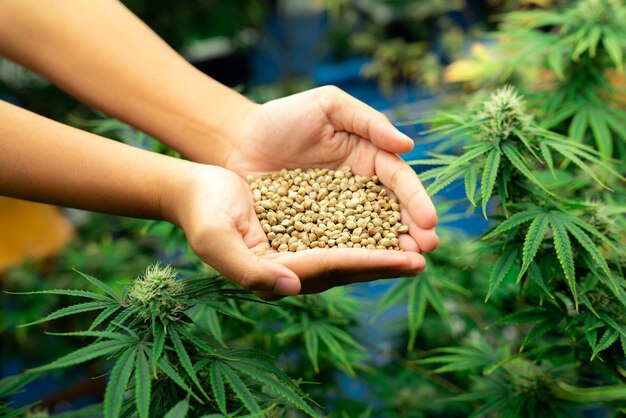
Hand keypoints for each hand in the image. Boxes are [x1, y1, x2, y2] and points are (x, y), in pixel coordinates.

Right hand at [169, 165, 425, 296]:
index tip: (405, 259)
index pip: (330, 267)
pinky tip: (388, 225)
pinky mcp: (300, 232)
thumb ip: (250, 270)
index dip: (369, 262)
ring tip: (417, 246)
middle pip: (347, 266)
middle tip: (424, 259)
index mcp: (276, 272)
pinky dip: (366, 231)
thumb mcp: (217, 240)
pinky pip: (340, 234)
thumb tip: (291, 288)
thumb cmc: (202, 212)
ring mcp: (297, 251)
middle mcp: (292, 268)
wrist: (195, 190)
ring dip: (383, 250)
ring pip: (349, 252)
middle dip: (386, 263)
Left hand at [225, 86, 439, 253]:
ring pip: (367, 232)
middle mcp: (357, 188)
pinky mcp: (311, 230)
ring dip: (389, 249)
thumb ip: (368, 122)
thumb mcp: (328, 106)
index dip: (415, 200)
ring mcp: (335, 212)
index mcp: (368, 157)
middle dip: (412, 231)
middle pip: (390, 212)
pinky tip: (365, 270)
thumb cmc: (284, 117)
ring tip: (408, 265)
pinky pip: (334, 244)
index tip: (429, 221)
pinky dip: (352, 257)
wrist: (238, 140)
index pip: (398, 180)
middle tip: (427, 251)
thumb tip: (408, 146)